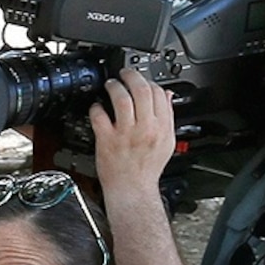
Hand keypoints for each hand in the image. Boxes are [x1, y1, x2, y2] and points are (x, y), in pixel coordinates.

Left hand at [86, 70, 177, 207]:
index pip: (159, 93)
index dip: (149, 81)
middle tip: (124, 74)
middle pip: (142, 91)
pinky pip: (100, 116)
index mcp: (162, 127)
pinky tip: (96, 107)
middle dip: (131, 76)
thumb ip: (168, 117)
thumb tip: (168, 95)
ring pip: (121, 99)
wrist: (132, 190)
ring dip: (114, 87)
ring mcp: (125, 134)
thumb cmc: (147, 168)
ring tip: (110, 84)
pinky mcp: (107, 140)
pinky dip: (96, 108)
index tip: (141, 81)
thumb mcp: (167, 142)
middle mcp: (145, 128)